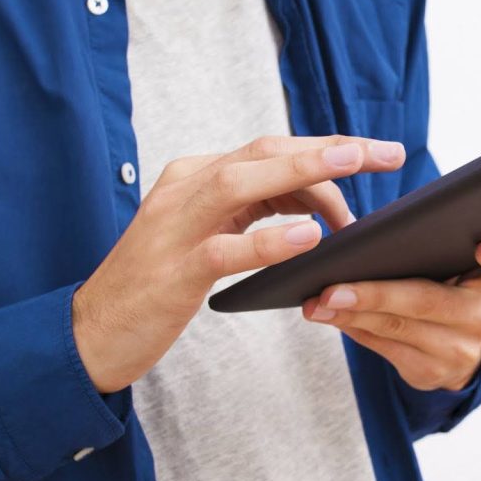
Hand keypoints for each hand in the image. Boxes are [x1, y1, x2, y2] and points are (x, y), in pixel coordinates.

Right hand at [72, 135, 404, 392]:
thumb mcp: (209, 234)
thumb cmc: (160, 282)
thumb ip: (253, 215)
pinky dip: (268, 240)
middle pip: (266, 153)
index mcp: (198, 176)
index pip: (271, 149)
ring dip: (302, 173)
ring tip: (353, 168)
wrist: (94, 331)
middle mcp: (186, 188)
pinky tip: (308, 237)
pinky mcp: (173, 270)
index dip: (327, 149)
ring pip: (243, 184)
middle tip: (386, 153)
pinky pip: (224, 249)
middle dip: (330, 150)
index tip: (376, 152)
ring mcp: (176, 226)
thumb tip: (317, 213)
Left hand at [302, 240, 480, 390]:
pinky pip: (382, 347)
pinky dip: (351, 328)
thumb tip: (370, 239)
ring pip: (397, 327)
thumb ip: (432, 250)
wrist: (455, 351)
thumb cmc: (444, 288)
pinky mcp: (430, 372)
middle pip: (429, 301)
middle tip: (334, 287)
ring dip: (351, 313)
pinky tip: (328, 316)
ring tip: (318, 300)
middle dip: (376, 293)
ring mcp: (458, 349)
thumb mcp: (452, 269)